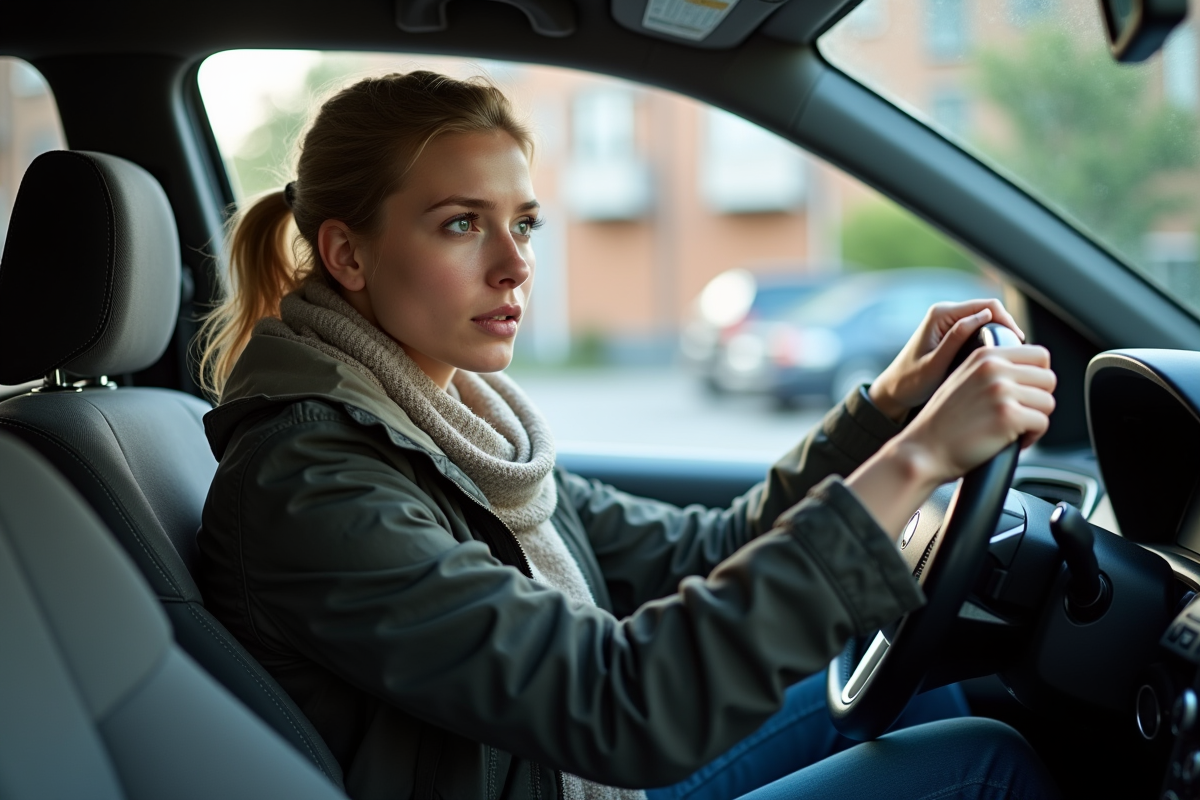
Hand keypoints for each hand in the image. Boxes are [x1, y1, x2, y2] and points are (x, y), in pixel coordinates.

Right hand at [846, 344, 1054, 537]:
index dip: (1037, 377)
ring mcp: (1001, 391)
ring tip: (1014, 430)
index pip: (1039, 355)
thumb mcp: (963, 379)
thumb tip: (1029, 372)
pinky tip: (1012, 441)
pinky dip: (1031, 437)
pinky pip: (1042, 423)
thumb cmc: (942, 423)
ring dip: (1035, 419)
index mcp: (985, 355)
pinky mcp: (1008, 416)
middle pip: (1048, 379)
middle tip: (1019, 415)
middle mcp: (994, 368)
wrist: (923, 450)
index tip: (1025, 394)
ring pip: (1048, 402)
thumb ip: (992, 370)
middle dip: (1038, 400)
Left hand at [867, 299, 1025, 422]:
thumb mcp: (934, 364)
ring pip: (987, 320)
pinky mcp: (951, 332)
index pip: (988, 306)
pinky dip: (992, 340)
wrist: (893, 392)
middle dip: (1007, 328)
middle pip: (990, 311)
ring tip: (1012, 357)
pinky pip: (979, 329)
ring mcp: (948, 322)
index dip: (1008, 322)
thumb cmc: (910, 382)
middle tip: (1019, 355)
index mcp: (941, 315)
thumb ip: (957, 339)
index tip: (1018, 346)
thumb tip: (984, 317)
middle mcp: (945, 313)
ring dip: (1001, 334)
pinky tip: (998, 358)